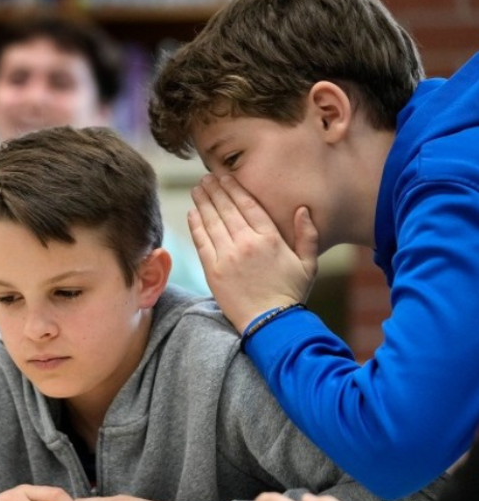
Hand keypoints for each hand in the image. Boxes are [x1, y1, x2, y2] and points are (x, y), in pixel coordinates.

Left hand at [188, 174, 318, 331]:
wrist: (270, 324)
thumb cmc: (290, 294)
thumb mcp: (308, 264)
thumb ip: (307, 235)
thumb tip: (302, 209)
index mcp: (270, 239)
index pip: (248, 205)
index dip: (234, 188)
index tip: (225, 176)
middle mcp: (247, 244)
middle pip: (226, 209)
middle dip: (215, 190)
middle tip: (206, 178)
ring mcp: (227, 257)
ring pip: (211, 222)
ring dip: (203, 202)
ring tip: (197, 189)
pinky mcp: (212, 271)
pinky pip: (201, 242)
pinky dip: (196, 225)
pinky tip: (192, 213)